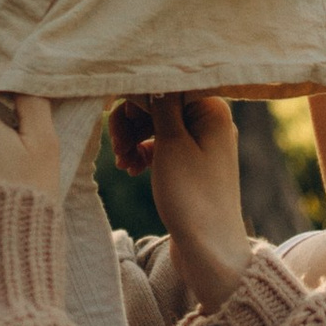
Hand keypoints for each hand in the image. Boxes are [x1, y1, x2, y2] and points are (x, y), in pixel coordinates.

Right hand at [112, 94, 252, 315]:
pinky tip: (131, 169)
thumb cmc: (192, 197)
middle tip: (117, 147)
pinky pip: (160, 146)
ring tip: (123, 162)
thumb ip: (159, 104)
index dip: (136, 96)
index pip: (165, 83)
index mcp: (212, 108)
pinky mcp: (190, 166)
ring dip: (133, 137)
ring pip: (155, 124)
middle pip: (158, 102)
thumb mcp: (171, 144)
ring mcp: (201, 144)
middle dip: (131, 120)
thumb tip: (149, 74)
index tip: (113, 115)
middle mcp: (210, 121)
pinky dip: (143, 153)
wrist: (209, 251)